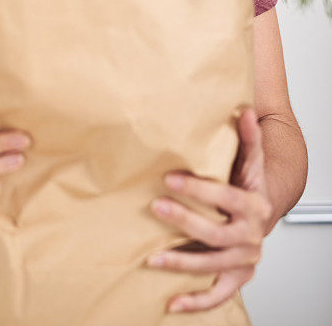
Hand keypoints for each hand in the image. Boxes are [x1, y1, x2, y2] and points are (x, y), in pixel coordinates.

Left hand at [145, 107, 272, 313]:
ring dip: (181, 262)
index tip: (169, 178)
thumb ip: (247, 137)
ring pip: (211, 265)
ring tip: (152, 257)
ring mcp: (243, 260)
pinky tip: (171, 303)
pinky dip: (196, 303)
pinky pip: (217, 295)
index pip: (225, 197)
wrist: (261, 214)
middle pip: (216, 233)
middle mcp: (250, 235)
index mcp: (253, 204)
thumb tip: (243, 109)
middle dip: (184, 221)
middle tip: (155, 207)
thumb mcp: (248, 161)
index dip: (198, 189)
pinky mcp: (236, 278)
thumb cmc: (246, 185)